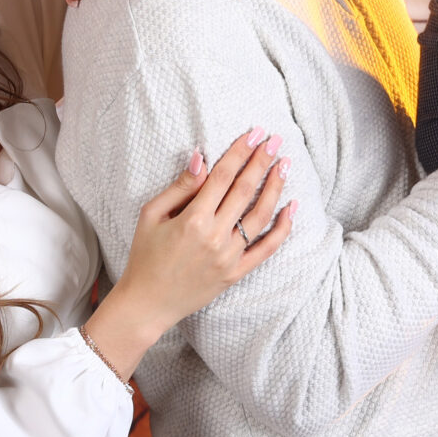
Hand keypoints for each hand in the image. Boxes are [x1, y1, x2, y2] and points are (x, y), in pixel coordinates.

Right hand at [86, 128, 297, 377]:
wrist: (147, 303)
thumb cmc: (145, 256)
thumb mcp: (151, 215)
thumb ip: (179, 187)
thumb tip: (202, 159)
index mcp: (193, 219)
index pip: (223, 176)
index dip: (240, 152)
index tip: (254, 134)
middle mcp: (215, 236)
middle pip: (245, 190)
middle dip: (262, 162)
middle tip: (275, 141)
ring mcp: (229, 256)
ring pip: (260, 216)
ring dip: (275, 188)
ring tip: (284, 166)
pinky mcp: (236, 273)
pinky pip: (266, 249)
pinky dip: (282, 229)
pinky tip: (292, 209)